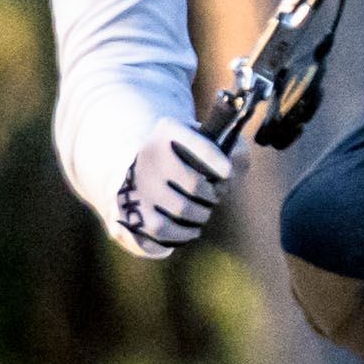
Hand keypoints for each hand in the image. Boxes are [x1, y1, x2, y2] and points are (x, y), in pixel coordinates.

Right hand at [112, 116, 235, 258]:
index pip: (198, 144)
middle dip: (212, 195)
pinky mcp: (129, 211)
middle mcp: (148, 154)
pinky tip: (189, 228)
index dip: (216, 161)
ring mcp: (136, 183)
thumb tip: (234, 168)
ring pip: (182, 210)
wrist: (136, 169)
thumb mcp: (204, 141)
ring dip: (200, 215)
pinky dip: (184, 233)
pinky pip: (165, 231)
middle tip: (212, 196)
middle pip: (195, 184)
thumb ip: (232, 149)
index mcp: (168, 130)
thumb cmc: (183, 157)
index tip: (226, 172)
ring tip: (202, 212)